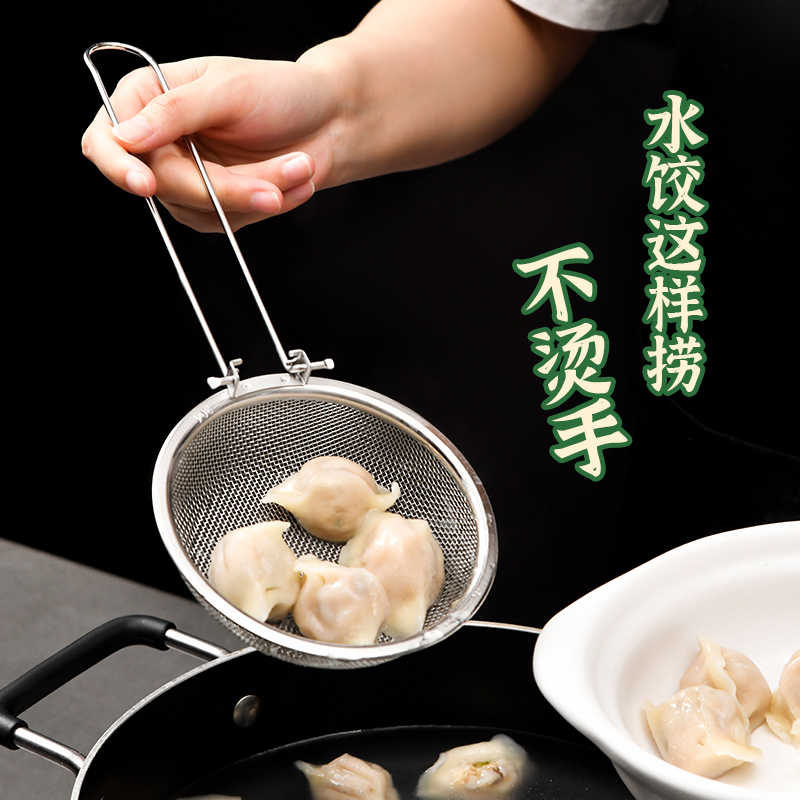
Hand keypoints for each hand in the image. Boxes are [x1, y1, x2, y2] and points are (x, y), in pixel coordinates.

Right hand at [81, 55, 338, 231]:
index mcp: (148, 98)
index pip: (106, 140)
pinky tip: (293, 180)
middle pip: (161, 185)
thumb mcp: (230, 89)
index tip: (144, 185)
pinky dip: (266, 205)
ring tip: (298, 167)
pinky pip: (228, 222)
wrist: (329, 122)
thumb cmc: (280, 92)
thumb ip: (177, 110)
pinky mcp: (215, 206)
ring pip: (199, 209)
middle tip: (272, 188)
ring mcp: (186, 178)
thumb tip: (125, 137)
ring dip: (255, 194)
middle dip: (223, 188)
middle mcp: (159, 141)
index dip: (117, 166)